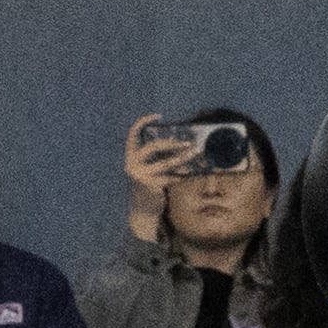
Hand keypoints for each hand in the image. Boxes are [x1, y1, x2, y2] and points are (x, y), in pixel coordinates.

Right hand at [124, 116, 197, 235]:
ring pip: (167, 163)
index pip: (133, 134)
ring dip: (184, 157)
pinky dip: (183, 174)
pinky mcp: (151, 186)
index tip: (158, 116)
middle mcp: (132, 164)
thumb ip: (157, 156)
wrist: (142, 211)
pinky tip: (193, 172)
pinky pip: (172, 177)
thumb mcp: (148, 168)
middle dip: (172, 143)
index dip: (143, 122)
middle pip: (154, 147)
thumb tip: (181, 142)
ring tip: (196, 152)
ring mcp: (141, 176)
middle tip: (187, 143)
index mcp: (130, 155)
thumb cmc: (148, 184)